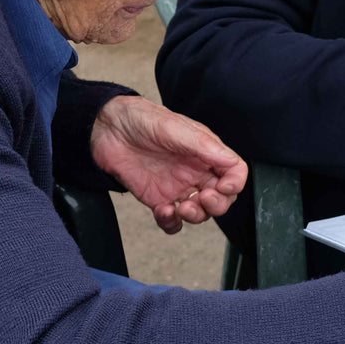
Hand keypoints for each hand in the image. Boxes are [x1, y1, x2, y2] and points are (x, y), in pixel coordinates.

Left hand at [89, 95, 247, 233]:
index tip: (222, 188)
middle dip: (217, 204)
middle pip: (221, 197)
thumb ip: (207, 148)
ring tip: (182, 208)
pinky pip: (172, 221)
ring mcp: (177, 187)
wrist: (110, 129)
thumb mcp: (179, 129)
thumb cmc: (145, 120)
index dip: (234, 184)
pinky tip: (164, 212)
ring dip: (196, 216)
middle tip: (202, 200)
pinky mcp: (157, 199)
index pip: (234, 173)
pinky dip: (171, 223)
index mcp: (207, 153)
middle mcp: (196, 171)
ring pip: (200, 212)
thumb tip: (233, 163)